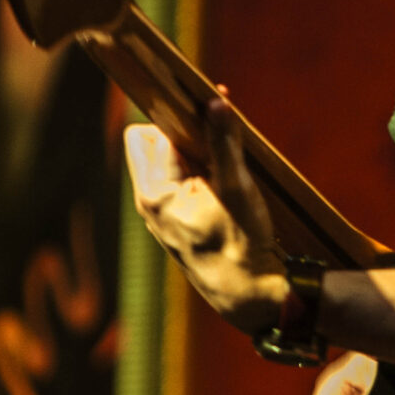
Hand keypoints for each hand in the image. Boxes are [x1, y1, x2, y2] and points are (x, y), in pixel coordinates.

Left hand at [124, 99, 287, 333]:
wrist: (247, 295)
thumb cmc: (240, 243)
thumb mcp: (236, 187)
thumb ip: (224, 141)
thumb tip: (216, 99)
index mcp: (153, 191)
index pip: (156, 132)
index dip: (183, 115)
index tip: (211, 106)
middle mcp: (147, 201)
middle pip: (148, 143)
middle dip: (177, 131)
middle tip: (213, 134)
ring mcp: (157, 214)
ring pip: (161, 162)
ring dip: (188, 152)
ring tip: (221, 159)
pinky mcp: (171, 222)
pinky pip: (172, 182)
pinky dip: (192, 172)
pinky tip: (220, 181)